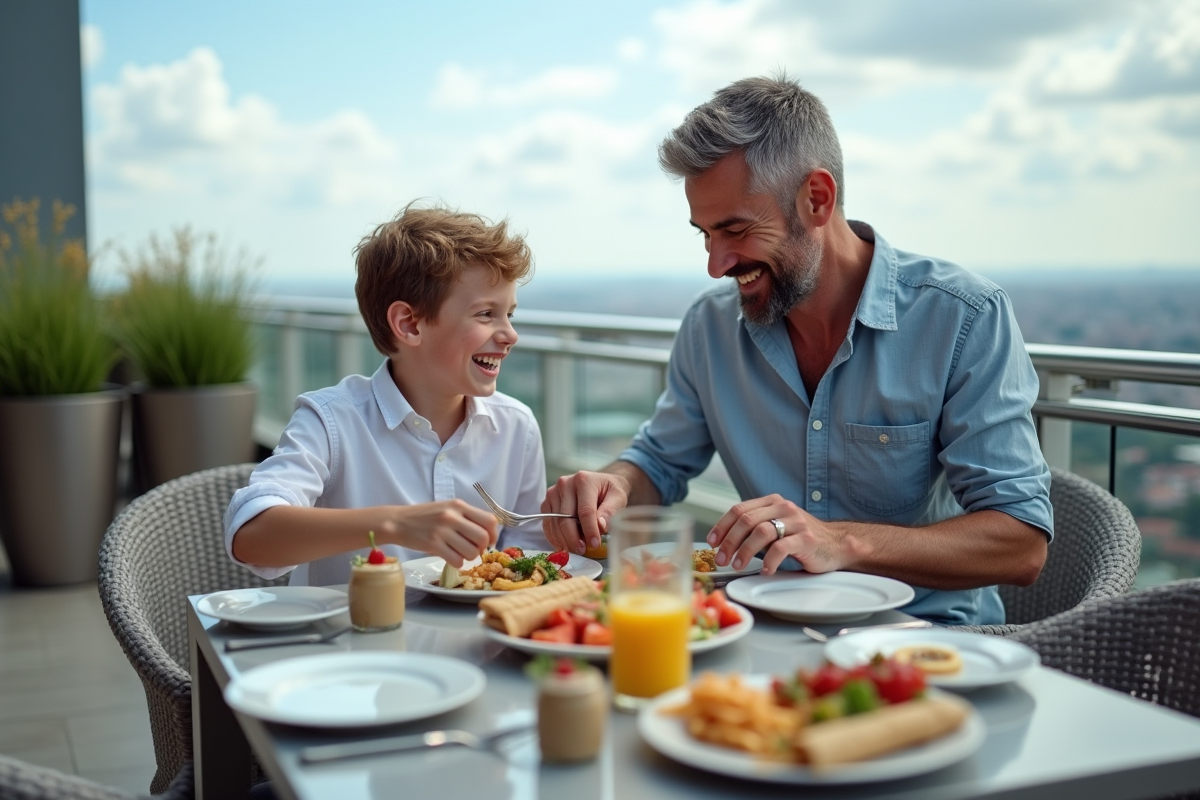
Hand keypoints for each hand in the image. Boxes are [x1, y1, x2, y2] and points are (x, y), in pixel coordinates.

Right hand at [389, 500, 497, 566]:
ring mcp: (442, 531)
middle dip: (482, 548)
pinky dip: (458, 563)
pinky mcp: (433, 545)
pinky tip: (451, 558)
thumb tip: (487, 535)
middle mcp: (452, 516)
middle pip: (483, 538)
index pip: (489, 520)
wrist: (397, 521)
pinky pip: (456, 560)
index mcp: (459, 505)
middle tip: (474, 550)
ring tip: (460, 554)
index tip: (489, 541)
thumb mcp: (447, 508)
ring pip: (471, 552)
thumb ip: (466, 517)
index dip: (493, 534)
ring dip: (469, 557)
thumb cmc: (424, 516)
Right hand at [541, 470, 630, 554]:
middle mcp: (565, 484)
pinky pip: (547, 524)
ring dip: (564, 540)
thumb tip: (600, 526)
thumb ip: (610, 511)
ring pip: (555, 523)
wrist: (600, 483)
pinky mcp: (547, 503)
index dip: (589, 530)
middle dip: (574, 538)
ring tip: (577, 549)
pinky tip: (565, 544)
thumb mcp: (618, 498)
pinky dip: (555, 537)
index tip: (594, 544)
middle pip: (566, 518)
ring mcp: (553, 493)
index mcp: (584, 480)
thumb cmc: (609, 491)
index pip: (585, 510)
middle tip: (583, 550)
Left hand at [707, 494, 846, 575]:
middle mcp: (783, 508)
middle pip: (746, 521)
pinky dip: (768, 561)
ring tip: (739, 566)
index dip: (722, 526)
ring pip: (761, 532)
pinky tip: (765, 570)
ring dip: (745, 551)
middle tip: (722, 559)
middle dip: (729, 541)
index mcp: (772, 502)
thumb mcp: (777, 526)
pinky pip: (781, 548)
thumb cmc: (801, 538)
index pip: (739, 509)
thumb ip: (756, 527)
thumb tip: (724, 541)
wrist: (836, 544)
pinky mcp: (807, 538)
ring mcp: (796, 522)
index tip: (712, 542)